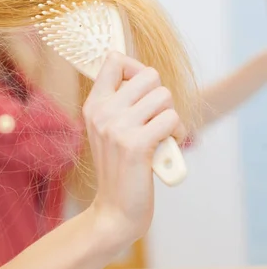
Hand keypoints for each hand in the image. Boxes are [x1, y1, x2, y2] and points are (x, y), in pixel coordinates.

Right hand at [83, 52, 185, 243]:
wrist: (116, 208)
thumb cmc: (119, 167)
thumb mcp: (107, 129)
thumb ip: (117, 101)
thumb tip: (136, 69)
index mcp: (93, 104)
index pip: (114, 60)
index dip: (136, 69)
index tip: (142, 90)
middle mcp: (101, 112)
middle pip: (149, 75)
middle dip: (160, 97)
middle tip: (154, 119)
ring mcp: (116, 127)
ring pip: (164, 96)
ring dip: (170, 116)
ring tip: (161, 134)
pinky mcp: (135, 144)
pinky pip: (171, 118)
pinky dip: (177, 132)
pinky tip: (166, 146)